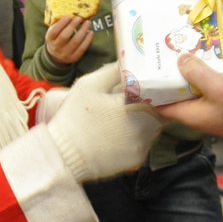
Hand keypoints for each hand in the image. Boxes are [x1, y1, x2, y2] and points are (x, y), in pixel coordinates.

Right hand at [44, 15, 92, 65]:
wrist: (56, 56)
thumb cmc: (56, 38)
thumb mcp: (53, 31)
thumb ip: (59, 23)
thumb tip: (71, 12)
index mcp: (49, 39)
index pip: (55, 31)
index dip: (62, 23)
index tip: (69, 16)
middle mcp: (56, 47)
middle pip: (65, 36)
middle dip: (73, 26)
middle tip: (80, 18)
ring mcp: (65, 54)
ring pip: (75, 42)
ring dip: (82, 31)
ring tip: (87, 23)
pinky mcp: (74, 58)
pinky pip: (82, 48)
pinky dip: (87, 40)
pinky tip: (90, 32)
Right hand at [45, 62, 161, 179]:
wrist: (65, 155)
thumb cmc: (75, 117)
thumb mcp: (89, 85)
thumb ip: (113, 71)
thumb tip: (128, 61)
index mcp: (137, 103)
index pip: (158, 92)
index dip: (150, 88)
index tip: (140, 87)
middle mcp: (147, 125)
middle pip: (156, 110)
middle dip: (145, 105)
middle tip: (127, 103)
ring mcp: (144, 144)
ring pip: (152, 127)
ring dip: (142, 121)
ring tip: (120, 120)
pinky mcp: (138, 160)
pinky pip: (144, 144)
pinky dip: (135, 138)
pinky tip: (117, 136)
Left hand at [155, 54, 222, 144]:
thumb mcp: (217, 87)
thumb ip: (196, 73)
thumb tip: (180, 60)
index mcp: (190, 115)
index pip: (161, 106)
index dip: (153, 91)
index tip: (149, 73)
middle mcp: (199, 115)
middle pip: (179, 95)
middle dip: (175, 77)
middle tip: (171, 55)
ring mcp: (214, 112)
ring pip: (197, 92)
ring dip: (194, 76)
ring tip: (191, 53)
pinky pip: (213, 91)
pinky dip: (210, 78)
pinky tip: (214, 63)